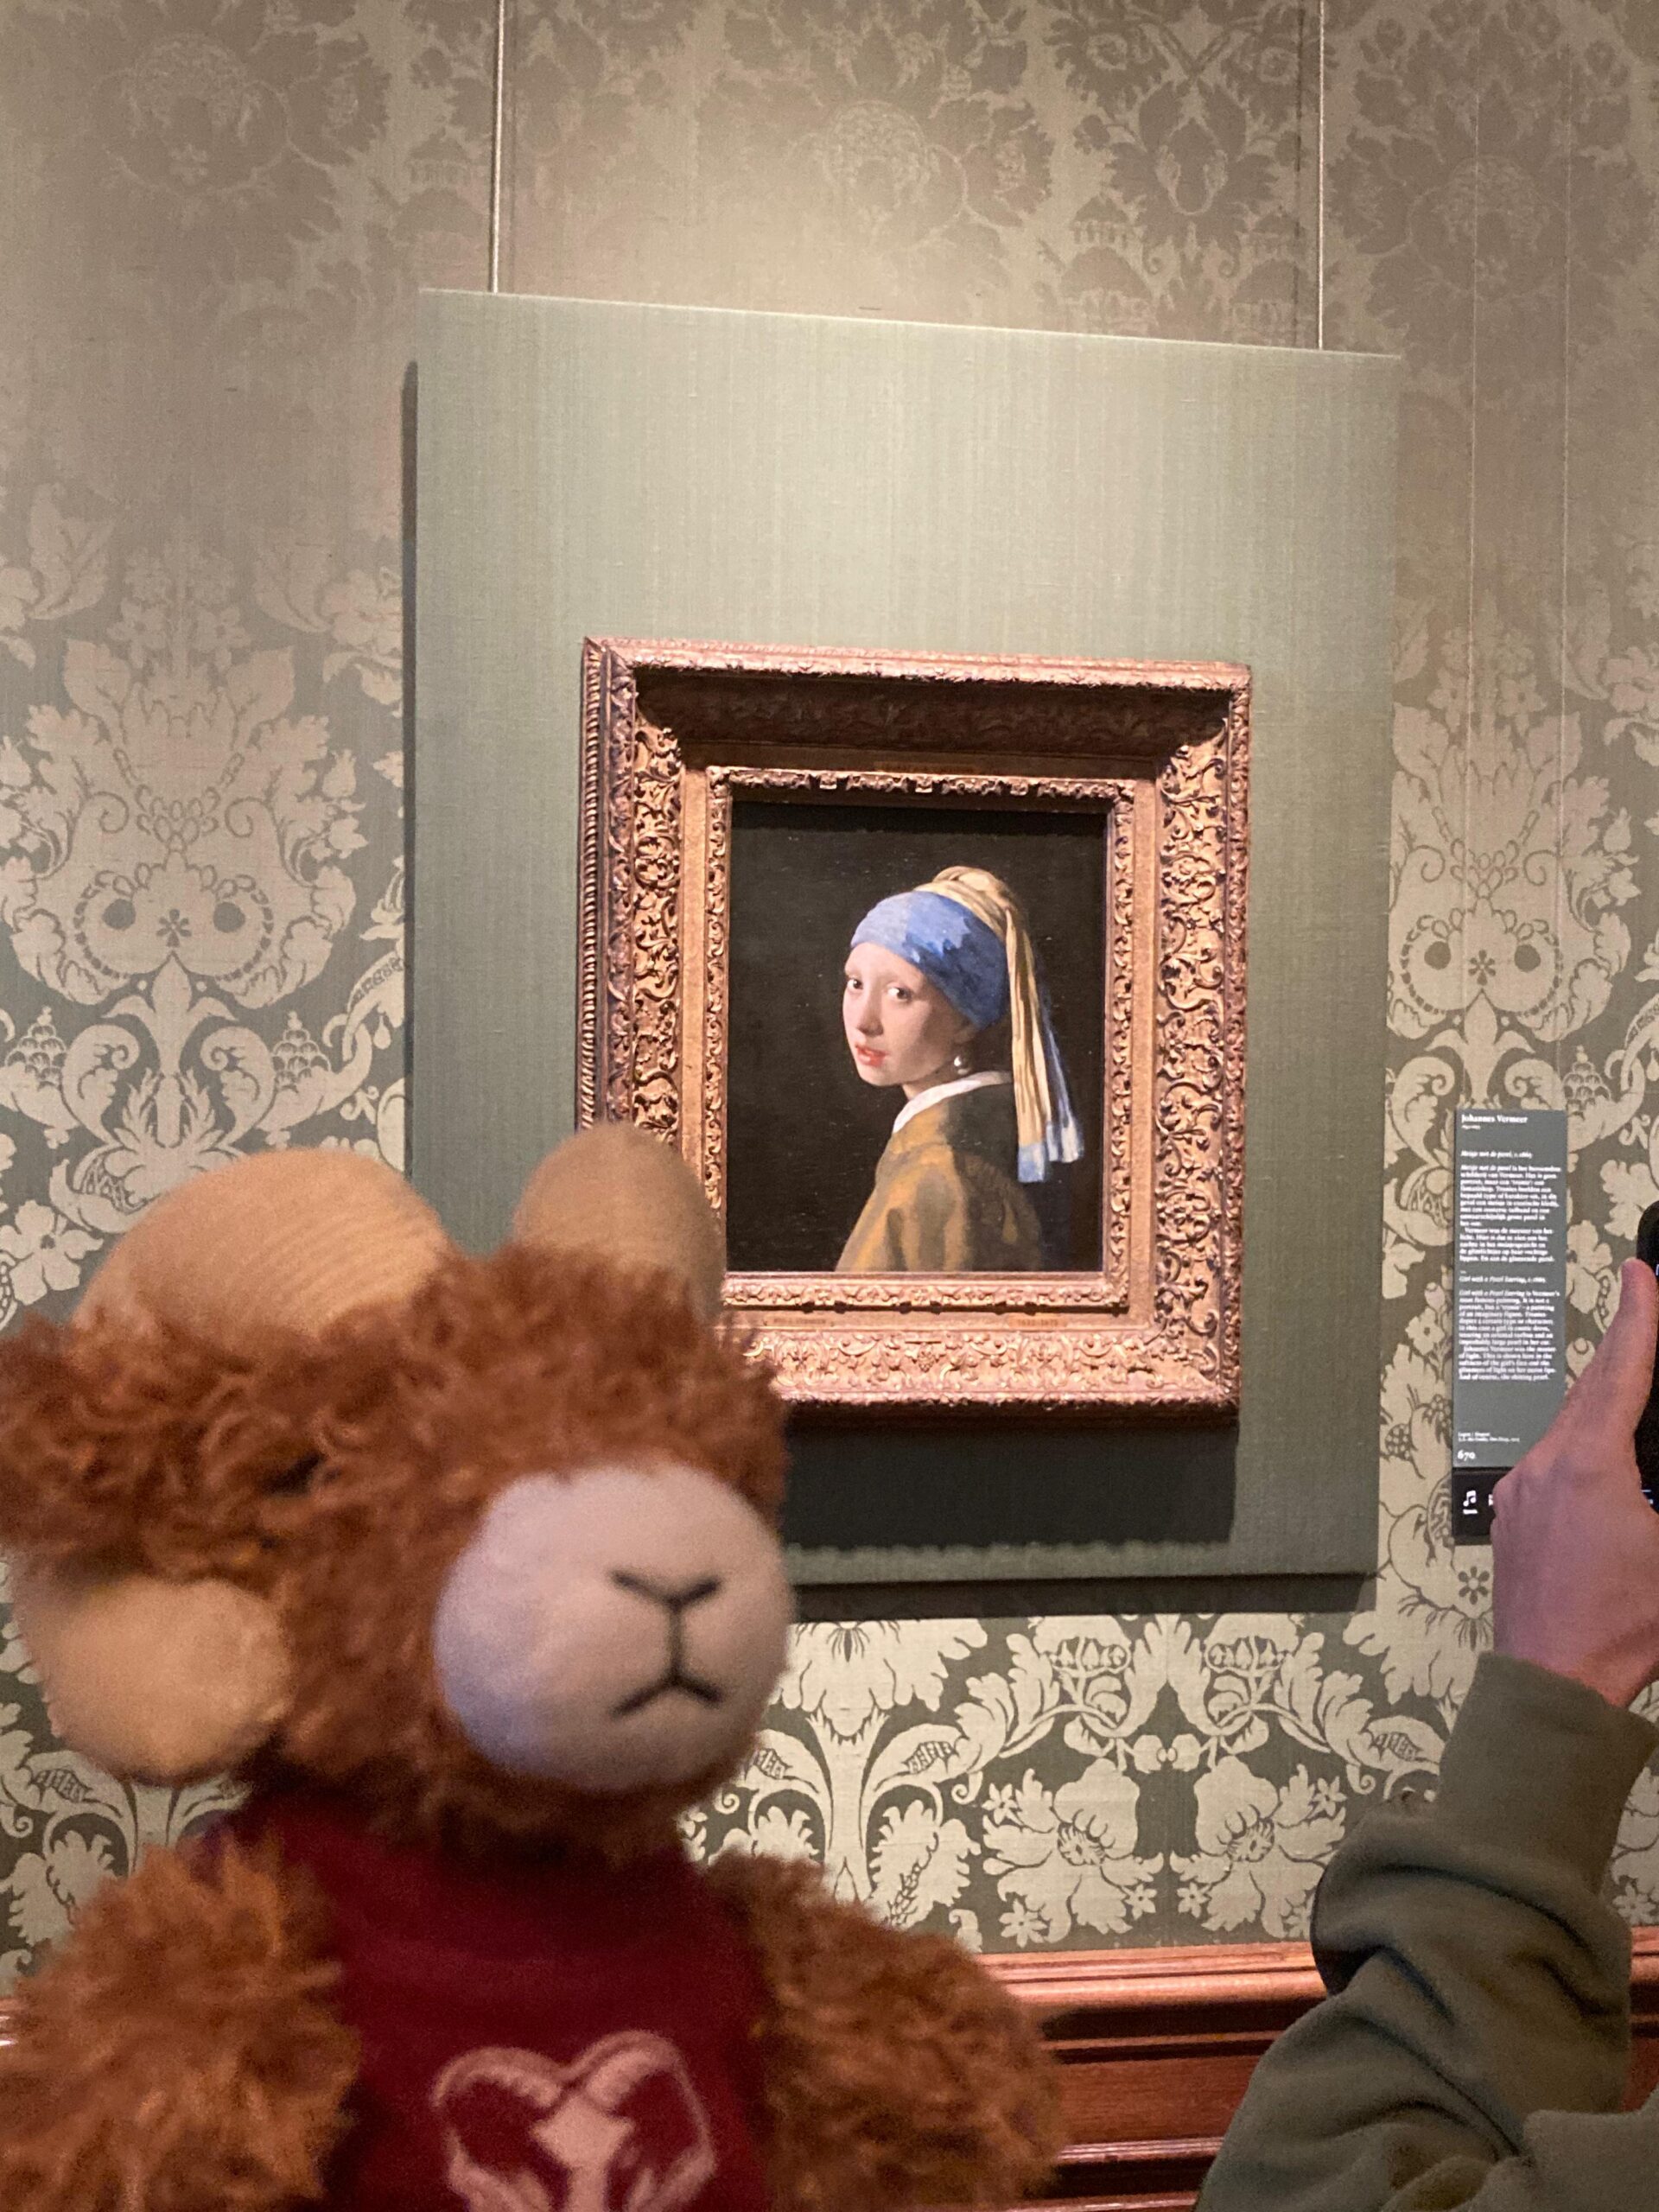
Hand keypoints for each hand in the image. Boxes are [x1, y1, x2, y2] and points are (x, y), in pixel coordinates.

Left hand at [1491, 1258, 1658, 1707]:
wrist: (1551, 1684)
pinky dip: (1582, 1443)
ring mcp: (1520, 1492)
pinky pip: (1551, 1461)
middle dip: (1622, 1350)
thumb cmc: (1624, 1627)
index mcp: (1590, 1465)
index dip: (1639, 1318)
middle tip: (1644, 1305)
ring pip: (1568, 1426)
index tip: (1641, 1270)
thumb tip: (1653, 1462)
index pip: (1622, 1372)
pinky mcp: (1511, 1518)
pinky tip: (1605, 1457)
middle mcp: (1545, 1465)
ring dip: (1602, 1400)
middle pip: (1590, 1390)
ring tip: (1633, 1379)